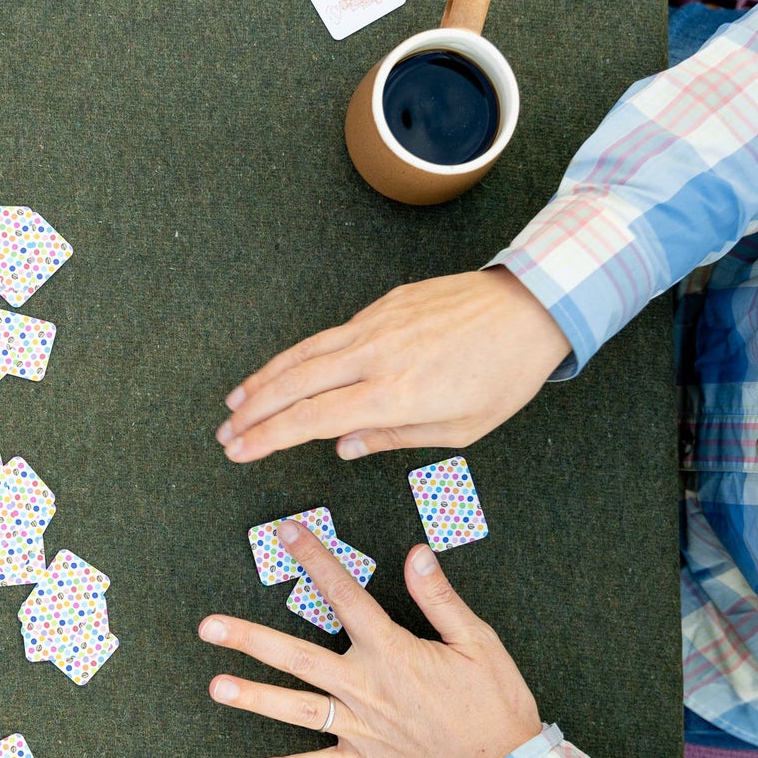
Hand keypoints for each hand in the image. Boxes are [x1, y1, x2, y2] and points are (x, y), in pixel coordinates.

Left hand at [200, 522, 541, 757]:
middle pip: (298, 658)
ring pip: (297, 710)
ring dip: (255, 698)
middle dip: (251, 639)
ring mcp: (362, 730)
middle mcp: (367, 689)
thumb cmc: (497, 706)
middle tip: (208, 626)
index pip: (345, 596)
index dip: (315, 560)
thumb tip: (417, 552)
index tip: (287, 532)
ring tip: (215, 687)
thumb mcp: (478, 643)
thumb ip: (440, 599)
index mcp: (392, 652)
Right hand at [214, 267, 569, 462]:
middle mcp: (377, 357)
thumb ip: (395, 437)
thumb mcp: (461, 429)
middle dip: (252, 411)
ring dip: (264, 378)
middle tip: (224, 432)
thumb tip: (343, 446)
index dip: (268, 437)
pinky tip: (284, 368)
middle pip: (294, 384)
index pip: (312, 418)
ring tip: (236, 400)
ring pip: (304, 353)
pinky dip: (297, 354)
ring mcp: (376, 326)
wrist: (532, 307)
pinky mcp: (383, 306)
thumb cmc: (504, 376)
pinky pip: (329, 334)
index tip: (239, 451)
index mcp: (396, 395)